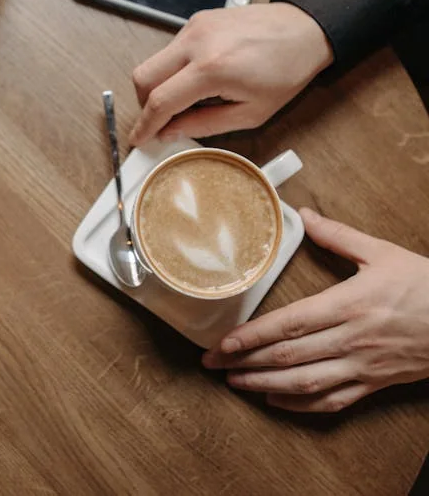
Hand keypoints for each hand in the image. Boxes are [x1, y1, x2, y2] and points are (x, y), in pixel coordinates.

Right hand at [129, 3, 333, 144]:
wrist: (305, 30)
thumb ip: (204, 125)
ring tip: (185, 99)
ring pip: (153, 62)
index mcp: (212, 69)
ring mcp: (195, 28)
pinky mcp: (197, 21)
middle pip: (143, 78)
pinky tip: (196, 79)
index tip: (139, 138)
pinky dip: (173, 70)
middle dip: (145, 104)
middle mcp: (198, 42)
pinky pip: (170, 51)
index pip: (160, 101)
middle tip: (161, 120)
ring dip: (159, 86)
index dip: (145, 125)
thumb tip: (171, 132)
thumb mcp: (250, 113)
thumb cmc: (286, 70)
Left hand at [202, 208, 428, 412]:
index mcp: (348, 305)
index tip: (223, 342)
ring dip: (264, 385)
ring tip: (234, 382)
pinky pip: (332, 402)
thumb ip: (339, 236)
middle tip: (212, 363)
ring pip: (304, 383)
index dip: (252, 336)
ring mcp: (362, 367)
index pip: (289, 324)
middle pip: (287, 356)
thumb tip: (305, 214)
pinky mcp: (374, 385)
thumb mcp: (383, 253)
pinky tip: (274, 400)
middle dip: (244, 361)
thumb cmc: (426, 287)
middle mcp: (350, 340)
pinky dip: (300, 404)